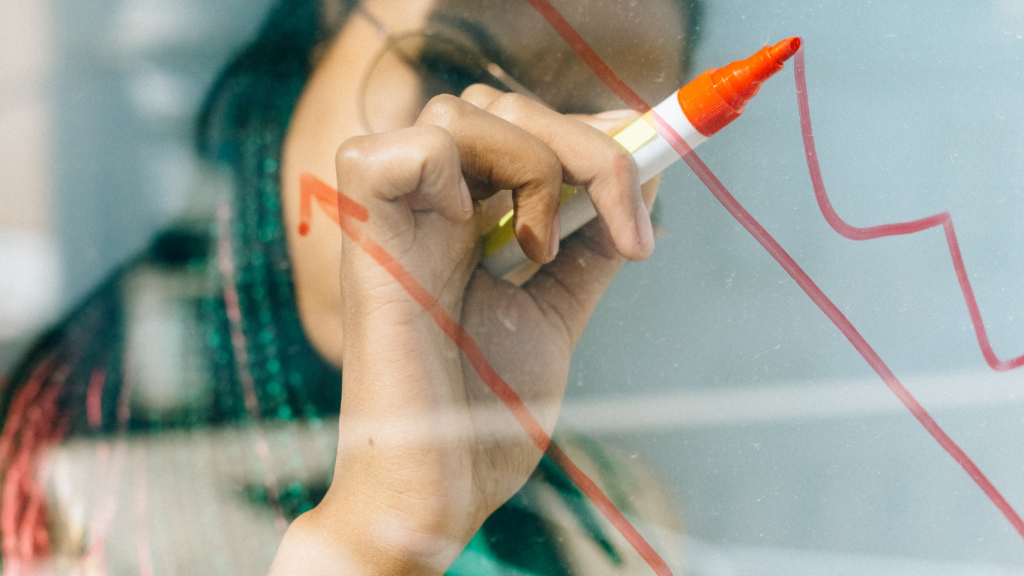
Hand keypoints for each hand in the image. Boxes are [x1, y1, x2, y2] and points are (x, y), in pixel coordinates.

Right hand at [271, 88, 658, 574]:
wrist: (439, 487)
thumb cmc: (484, 414)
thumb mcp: (555, 314)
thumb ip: (588, 250)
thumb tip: (645, 189)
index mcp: (460, 222)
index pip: (517, 124)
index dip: (585, 127)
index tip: (648, 160)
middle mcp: (424, 209)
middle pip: (496, 103)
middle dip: (584, 147)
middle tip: (623, 227)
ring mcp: (393, 219)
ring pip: (460, 111)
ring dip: (534, 165)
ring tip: (540, 252)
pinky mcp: (367, 241)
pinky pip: (400, 150)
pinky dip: (461, 172)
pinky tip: (489, 239)